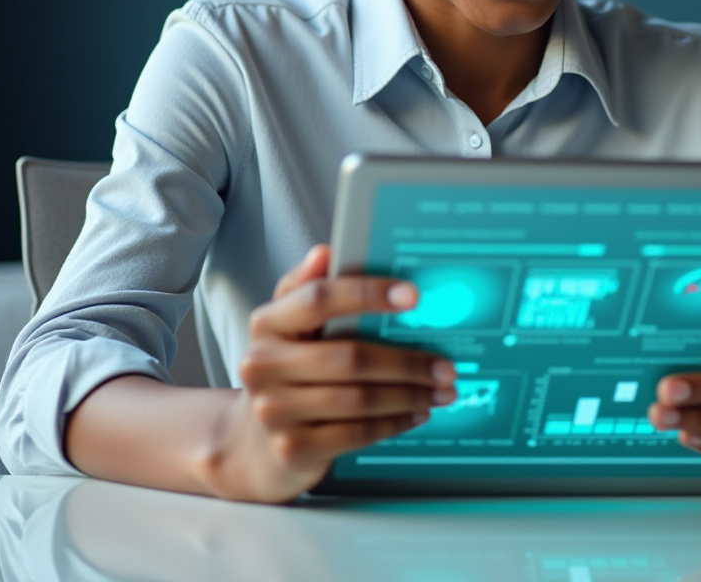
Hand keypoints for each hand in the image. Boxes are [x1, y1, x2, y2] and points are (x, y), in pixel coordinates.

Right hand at [215, 245, 455, 501]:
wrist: (254, 444)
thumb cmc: (286, 374)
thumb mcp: (288, 328)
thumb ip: (307, 289)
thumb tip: (325, 252)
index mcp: (267, 324)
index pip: (318, 299)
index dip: (366, 294)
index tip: (413, 295)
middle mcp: (262, 366)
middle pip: (350, 357)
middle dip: (407, 361)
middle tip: (446, 364)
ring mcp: (273, 411)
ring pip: (359, 398)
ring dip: (410, 394)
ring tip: (441, 390)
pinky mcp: (291, 448)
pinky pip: (357, 433)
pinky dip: (394, 422)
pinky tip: (417, 413)